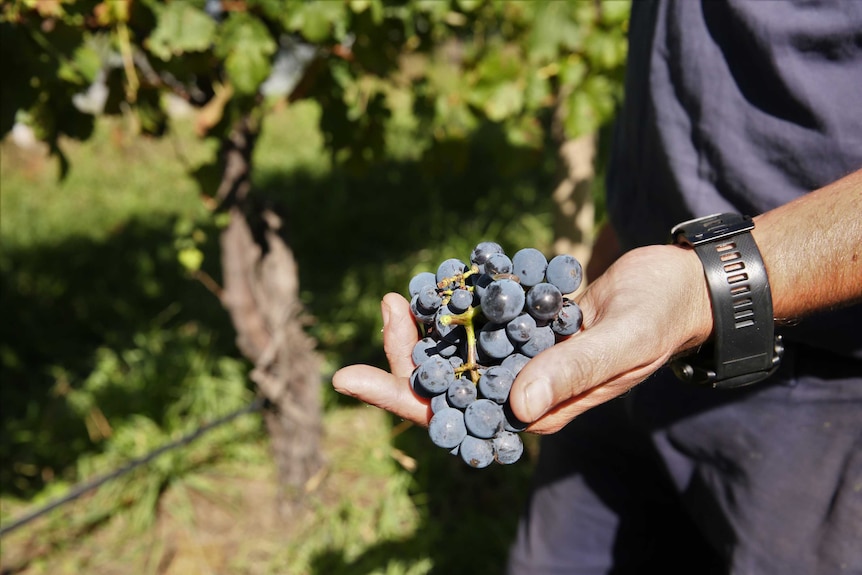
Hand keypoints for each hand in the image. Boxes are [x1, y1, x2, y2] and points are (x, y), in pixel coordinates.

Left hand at [332, 244, 712, 432]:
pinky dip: (456, 304)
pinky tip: (435, 282)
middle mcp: (522, 388)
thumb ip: (573, 373)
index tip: (352, 379)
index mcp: (539, 409)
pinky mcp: (526, 327)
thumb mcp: (621, 343)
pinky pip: (481, 320)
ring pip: (458, 349)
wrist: (679, 287)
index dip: (402, 397)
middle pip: (446, 381)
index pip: (454, 414)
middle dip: (406, 352)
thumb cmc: (659, 318)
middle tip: (386, 305)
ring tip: (400, 293)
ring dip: (427, 325)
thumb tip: (517, 408)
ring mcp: (522, 357)